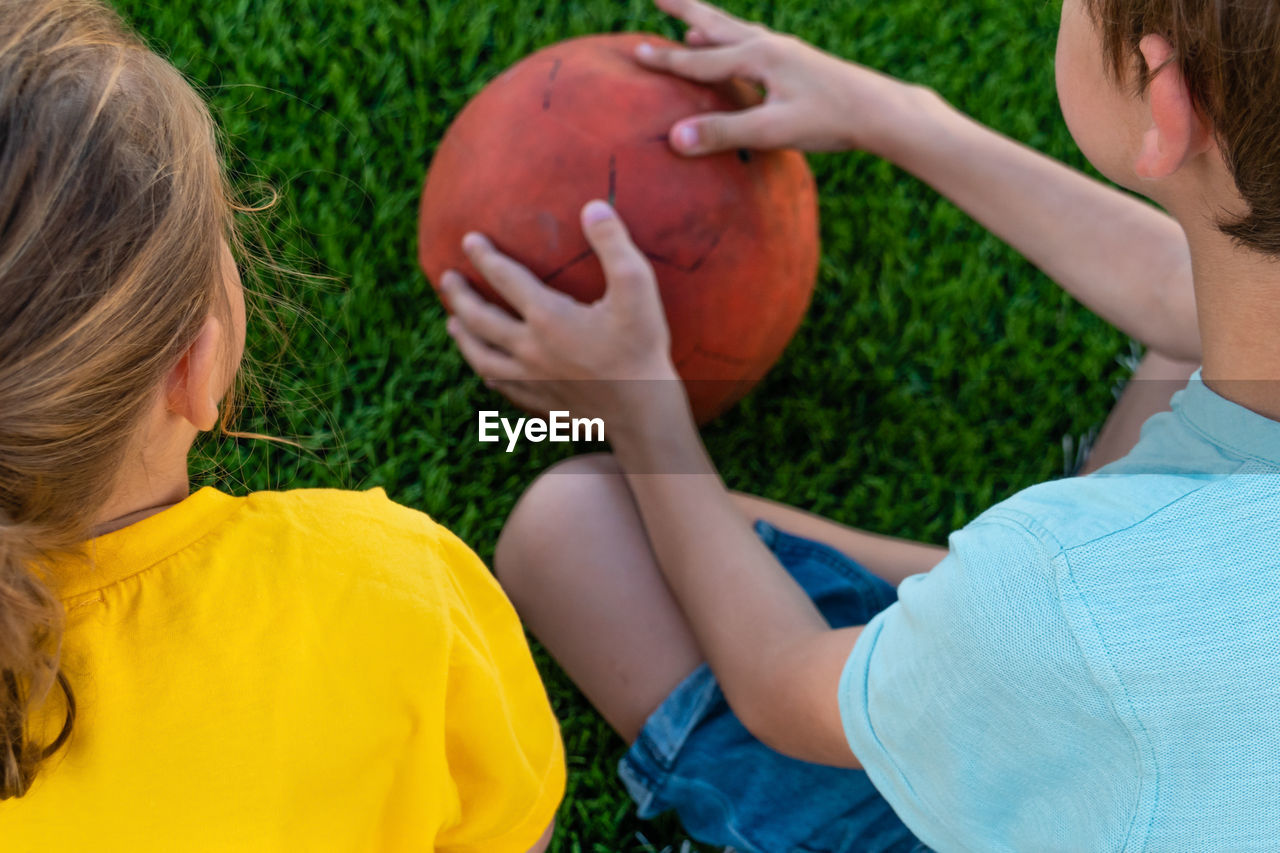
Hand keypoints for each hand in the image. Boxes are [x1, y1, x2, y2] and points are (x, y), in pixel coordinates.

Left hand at [442, 200, 682, 423]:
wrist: (643, 414)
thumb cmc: (642, 348)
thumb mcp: (637, 287)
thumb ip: (614, 243)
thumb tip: (592, 206)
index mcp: (547, 317)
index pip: (505, 279)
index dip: (485, 256)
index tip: (468, 240)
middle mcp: (530, 349)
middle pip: (481, 319)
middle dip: (460, 296)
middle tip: (446, 278)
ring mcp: (533, 381)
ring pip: (483, 358)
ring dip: (464, 338)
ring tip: (453, 324)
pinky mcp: (542, 405)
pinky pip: (505, 389)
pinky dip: (490, 377)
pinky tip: (488, 375)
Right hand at [634, 0, 921, 157]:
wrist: (881, 111)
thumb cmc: (830, 121)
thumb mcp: (773, 131)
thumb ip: (723, 132)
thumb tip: (674, 138)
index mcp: (759, 57)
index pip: (701, 60)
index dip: (668, 60)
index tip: (636, 53)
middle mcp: (770, 46)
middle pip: (717, 25)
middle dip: (685, 10)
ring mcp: (786, 53)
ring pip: (736, 33)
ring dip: (709, 25)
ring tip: (689, 23)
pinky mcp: (798, 65)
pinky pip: (755, 47)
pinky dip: (734, 43)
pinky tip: (738, 52)